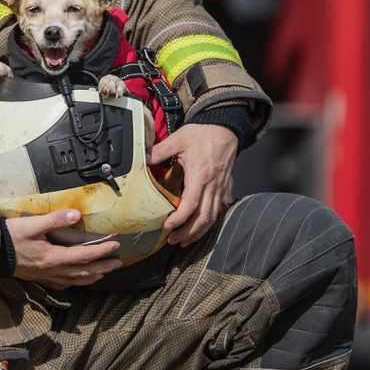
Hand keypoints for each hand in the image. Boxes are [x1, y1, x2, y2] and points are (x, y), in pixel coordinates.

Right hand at [5, 209, 122, 289]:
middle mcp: (53, 270)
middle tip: (118, 262)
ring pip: (75, 281)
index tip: (116, 245)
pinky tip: (77, 280)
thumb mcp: (32, 224)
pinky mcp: (39, 278)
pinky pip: (63, 284)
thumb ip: (55, 219)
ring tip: (104, 272)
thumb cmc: (11, 236)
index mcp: (53, 257)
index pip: (85, 256)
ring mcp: (46, 277)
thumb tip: (76, 214)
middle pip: (84, 272)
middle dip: (103, 267)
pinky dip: (75, 282)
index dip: (102, 251)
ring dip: (92, 276)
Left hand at [148, 123, 236, 246]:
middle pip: (203, 218)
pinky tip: (197, 229)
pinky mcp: (222, 189)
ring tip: (183, 240)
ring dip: (197, 232)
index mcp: (200, 176)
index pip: (191, 205)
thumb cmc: (204, 134)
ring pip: (211, 218)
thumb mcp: (179, 138)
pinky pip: (216, 212)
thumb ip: (160, 150)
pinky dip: (206, 224)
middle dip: (187, 233)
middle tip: (172, 240)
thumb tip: (143, 157)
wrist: (226, 129)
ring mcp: (219, 189)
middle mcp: (212, 186)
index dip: (179, 219)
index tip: (167, 226)